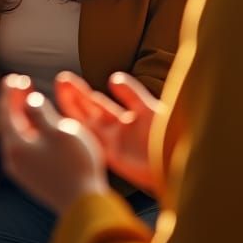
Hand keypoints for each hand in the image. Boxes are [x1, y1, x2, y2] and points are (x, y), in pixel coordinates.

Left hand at [0, 74, 108, 213]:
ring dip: (23, 116)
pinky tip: (40, 127)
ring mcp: (22, 171)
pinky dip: (30, 131)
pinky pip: (25, 148)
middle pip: (9, 123)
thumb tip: (29, 100)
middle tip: (22, 83)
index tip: (14, 76)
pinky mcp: (33, 178)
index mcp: (15, 145)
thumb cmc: (75, 165)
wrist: (85, 205)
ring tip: (31, 101)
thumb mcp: (60, 130)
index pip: (5, 111)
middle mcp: (12, 159)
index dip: (9, 92)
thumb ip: (40, 112)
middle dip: (14, 101)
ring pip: (17, 136)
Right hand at [54, 71, 160, 194]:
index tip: (66, 79)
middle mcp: (115, 131)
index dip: (82, 92)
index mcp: (125, 119)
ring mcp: (113, 144)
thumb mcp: (150, 109)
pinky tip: (68, 119)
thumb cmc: (171, 136)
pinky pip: (93, 142)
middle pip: (87, 111)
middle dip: (73, 96)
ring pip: (86, 123)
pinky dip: (81, 131)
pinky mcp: (115, 157)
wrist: (182, 164)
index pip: (97, 103)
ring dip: (73, 108)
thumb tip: (113, 78)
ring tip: (60, 90)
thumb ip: (132, 94)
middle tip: (60, 79)